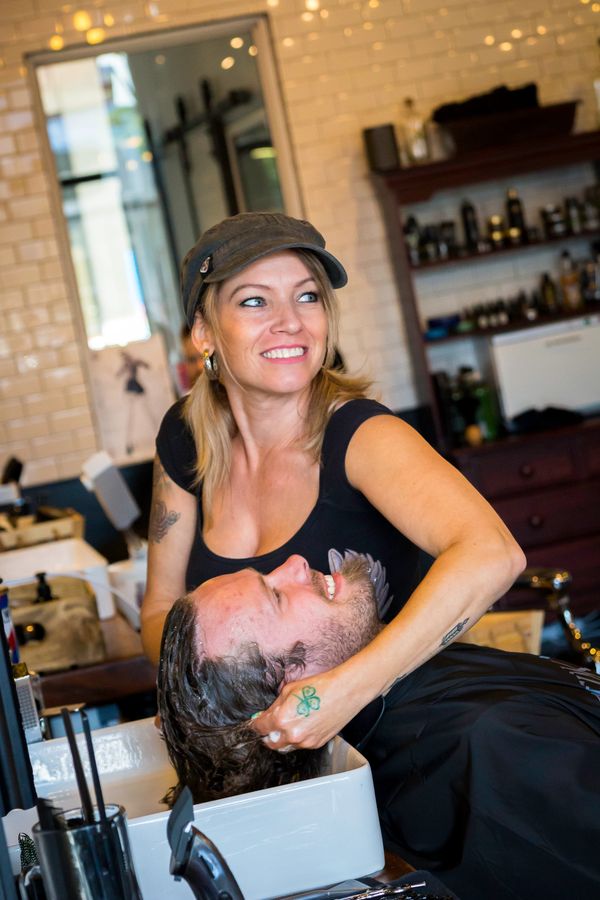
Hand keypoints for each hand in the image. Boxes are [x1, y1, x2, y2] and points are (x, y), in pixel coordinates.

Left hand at [249, 666, 366, 751]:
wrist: (343, 692)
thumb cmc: (319, 686)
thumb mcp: (289, 690)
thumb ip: (275, 706)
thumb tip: (266, 714)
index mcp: (281, 719)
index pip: (259, 728)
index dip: (254, 725)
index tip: (254, 724)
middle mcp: (291, 734)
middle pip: (270, 743)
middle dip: (267, 735)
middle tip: (269, 726)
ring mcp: (304, 742)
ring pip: (286, 746)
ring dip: (283, 738)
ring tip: (289, 724)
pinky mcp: (316, 744)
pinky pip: (300, 745)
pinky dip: (298, 738)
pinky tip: (304, 724)